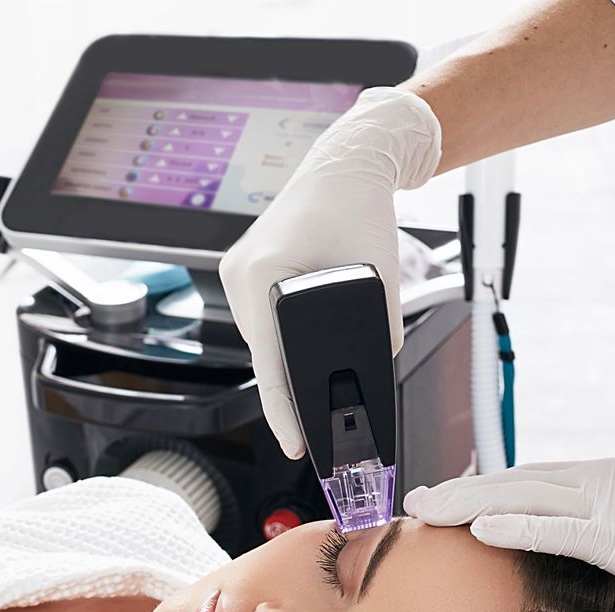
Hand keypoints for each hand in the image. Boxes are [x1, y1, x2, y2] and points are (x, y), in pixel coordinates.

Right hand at [218, 85, 442, 459]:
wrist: (346, 163)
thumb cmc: (361, 208)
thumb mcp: (380, 277)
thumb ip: (379, 331)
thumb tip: (376, 375)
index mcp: (264, 273)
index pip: (270, 363)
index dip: (283, 412)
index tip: (296, 444)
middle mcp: (240, 273)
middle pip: (262, 352)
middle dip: (289, 382)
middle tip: (316, 415)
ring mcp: (234, 269)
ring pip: (259, 337)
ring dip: (282, 354)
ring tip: (311, 364)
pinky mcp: (241, 266)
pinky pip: (257, 315)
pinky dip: (278, 331)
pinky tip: (296, 337)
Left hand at [404, 453, 614, 591]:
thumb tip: (589, 545)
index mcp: (608, 478)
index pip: (530, 478)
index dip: (482, 487)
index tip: (444, 495)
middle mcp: (600, 482)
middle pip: (513, 481)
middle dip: (458, 491)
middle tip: (412, 501)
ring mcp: (610, 507)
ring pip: (522, 497)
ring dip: (466, 503)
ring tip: (422, 511)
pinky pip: (558, 530)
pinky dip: (513, 527)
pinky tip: (476, 530)